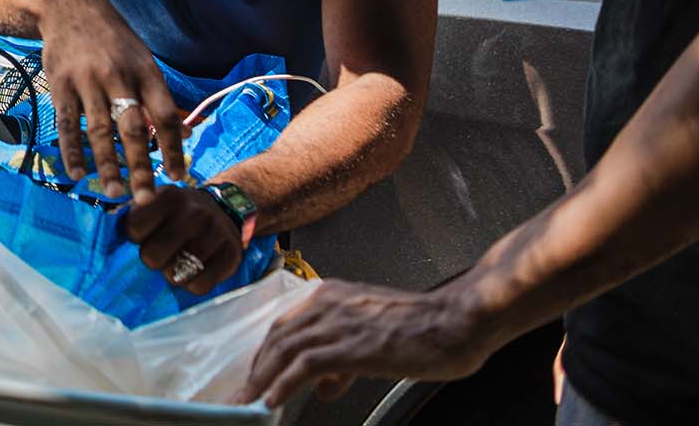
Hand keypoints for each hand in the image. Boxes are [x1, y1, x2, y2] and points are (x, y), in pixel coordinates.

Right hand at [36, 0, 187, 202]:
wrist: (69, 6)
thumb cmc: (113, 40)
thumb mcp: (143, 59)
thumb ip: (159, 98)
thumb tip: (186, 135)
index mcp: (145, 71)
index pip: (165, 115)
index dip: (173, 147)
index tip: (177, 176)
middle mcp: (117, 76)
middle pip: (132, 128)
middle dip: (140, 166)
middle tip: (146, 198)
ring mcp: (87, 81)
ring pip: (98, 131)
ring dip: (106, 166)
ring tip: (113, 193)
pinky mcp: (60, 85)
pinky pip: (66, 124)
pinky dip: (72, 151)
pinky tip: (78, 174)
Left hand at [126, 186, 242, 294]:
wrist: (224, 207)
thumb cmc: (178, 211)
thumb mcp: (156, 202)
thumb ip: (131, 215)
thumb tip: (100, 235)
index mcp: (168, 197)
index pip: (133, 228)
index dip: (133, 237)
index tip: (140, 235)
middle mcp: (193, 213)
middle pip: (152, 257)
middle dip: (151, 259)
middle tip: (158, 254)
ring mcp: (215, 234)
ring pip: (176, 275)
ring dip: (171, 275)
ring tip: (176, 262)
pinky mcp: (231, 255)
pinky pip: (200, 287)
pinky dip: (192, 285)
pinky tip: (193, 271)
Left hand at [242, 280, 500, 407]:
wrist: (456, 323)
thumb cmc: (423, 330)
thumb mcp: (373, 340)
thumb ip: (343, 361)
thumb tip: (321, 388)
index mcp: (331, 295)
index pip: (285, 324)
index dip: (266, 353)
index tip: (254, 376)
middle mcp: (328, 303)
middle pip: (278, 337)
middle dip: (257, 368)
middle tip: (242, 394)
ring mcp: (338, 322)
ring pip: (285, 350)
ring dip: (263, 380)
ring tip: (248, 402)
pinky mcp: (350, 344)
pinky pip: (305, 365)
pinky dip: (284, 384)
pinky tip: (273, 401)